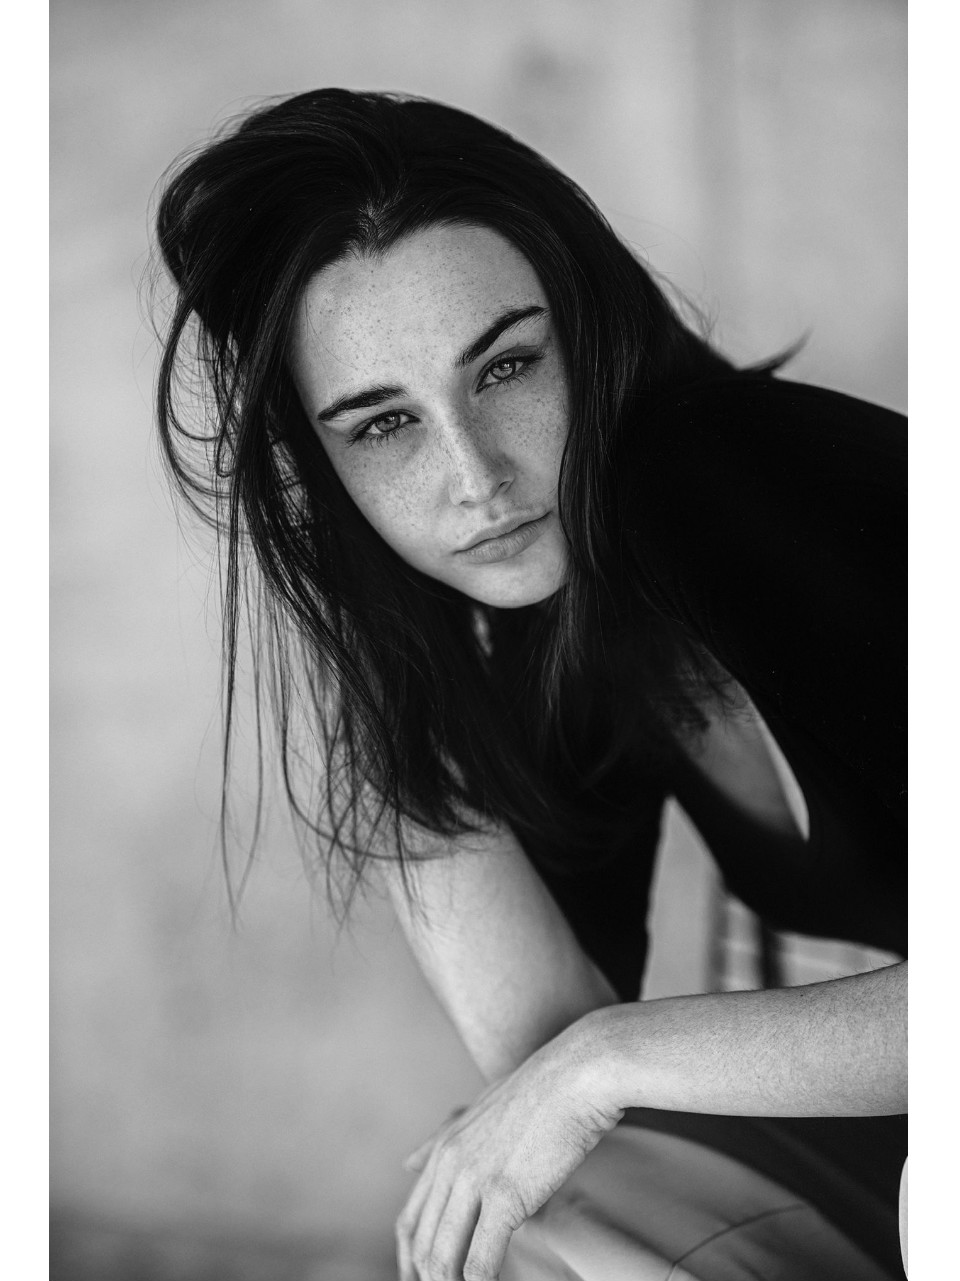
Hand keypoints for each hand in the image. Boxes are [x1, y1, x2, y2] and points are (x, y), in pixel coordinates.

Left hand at [395, 1019, 622, 1279]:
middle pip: (420, 1243)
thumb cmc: (540, 1089)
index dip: (411, 1260)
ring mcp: (474, 1179)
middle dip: (427, 1279)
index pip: (409, 1221)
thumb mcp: (481, 1106)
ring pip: (443, 1257)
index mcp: (443, 1147)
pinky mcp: (505, 1196)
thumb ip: (443, 1135)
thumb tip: (407, 1161)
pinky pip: (481, 1260)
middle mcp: (449, 1164)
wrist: (578, 1074)